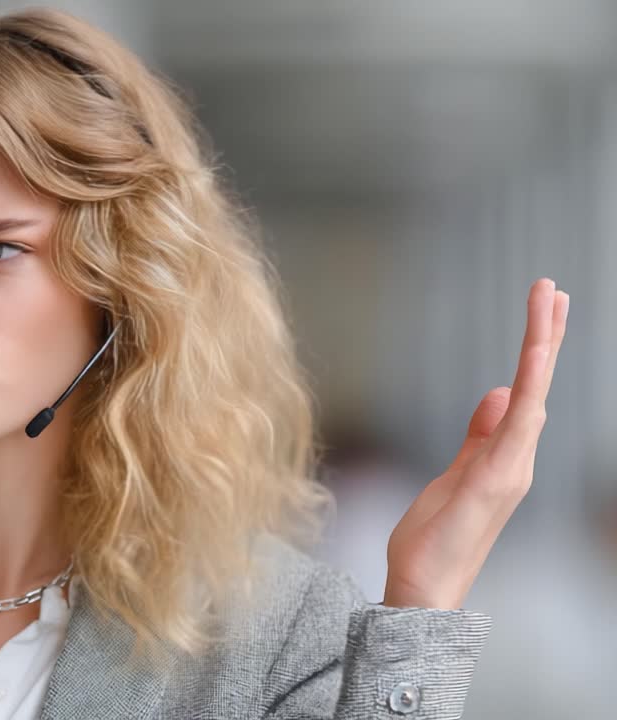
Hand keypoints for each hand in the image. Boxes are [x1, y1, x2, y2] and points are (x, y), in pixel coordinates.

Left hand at [382, 277, 568, 609]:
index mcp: (506, 456)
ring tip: (549, 305)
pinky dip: (527, 393)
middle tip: (553, 288)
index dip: (537, 349)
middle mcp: (517, 460)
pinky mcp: (493, 482)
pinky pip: (516, 429)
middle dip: (547, 336)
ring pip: (535, 397)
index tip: (544, 307)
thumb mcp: (456, 473)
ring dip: (540, 350)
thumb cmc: (435, 538)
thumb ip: (479, 436)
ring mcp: (510, 471)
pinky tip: (530, 364)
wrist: (424, 587)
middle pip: (539, 386)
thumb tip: (500, 394)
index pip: (528, 391)